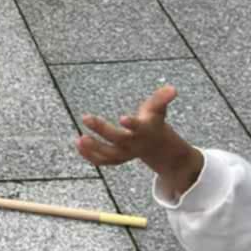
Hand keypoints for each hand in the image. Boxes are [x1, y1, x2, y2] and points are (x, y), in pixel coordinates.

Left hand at [76, 84, 198, 183]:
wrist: (157, 147)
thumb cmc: (153, 121)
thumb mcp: (158, 109)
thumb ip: (162, 99)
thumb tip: (173, 89)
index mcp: (145, 130)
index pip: (138, 127)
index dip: (132, 124)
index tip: (122, 118)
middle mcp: (134, 143)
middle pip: (118, 139)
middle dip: (102, 130)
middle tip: (86, 118)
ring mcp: (125, 154)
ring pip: (109, 155)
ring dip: (93, 148)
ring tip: (79, 139)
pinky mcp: (117, 159)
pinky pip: (103, 161)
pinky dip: (90, 156)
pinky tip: (77, 145)